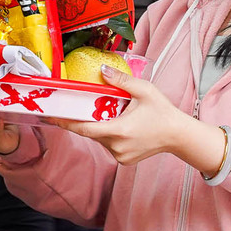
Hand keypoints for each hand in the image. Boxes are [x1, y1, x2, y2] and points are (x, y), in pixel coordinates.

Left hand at [49, 66, 206, 166]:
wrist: (178, 135)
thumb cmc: (163, 112)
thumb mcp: (144, 90)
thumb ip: (121, 80)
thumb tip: (102, 70)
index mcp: (119, 130)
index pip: (84, 128)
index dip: (66, 122)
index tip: (52, 116)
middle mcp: (117, 147)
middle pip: (92, 132)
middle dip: (89, 119)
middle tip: (89, 106)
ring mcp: (121, 156)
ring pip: (101, 139)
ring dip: (102, 127)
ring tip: (118, 115)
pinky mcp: (124, 160)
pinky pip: (110, 146)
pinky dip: (111, 136)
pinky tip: (125, 127)